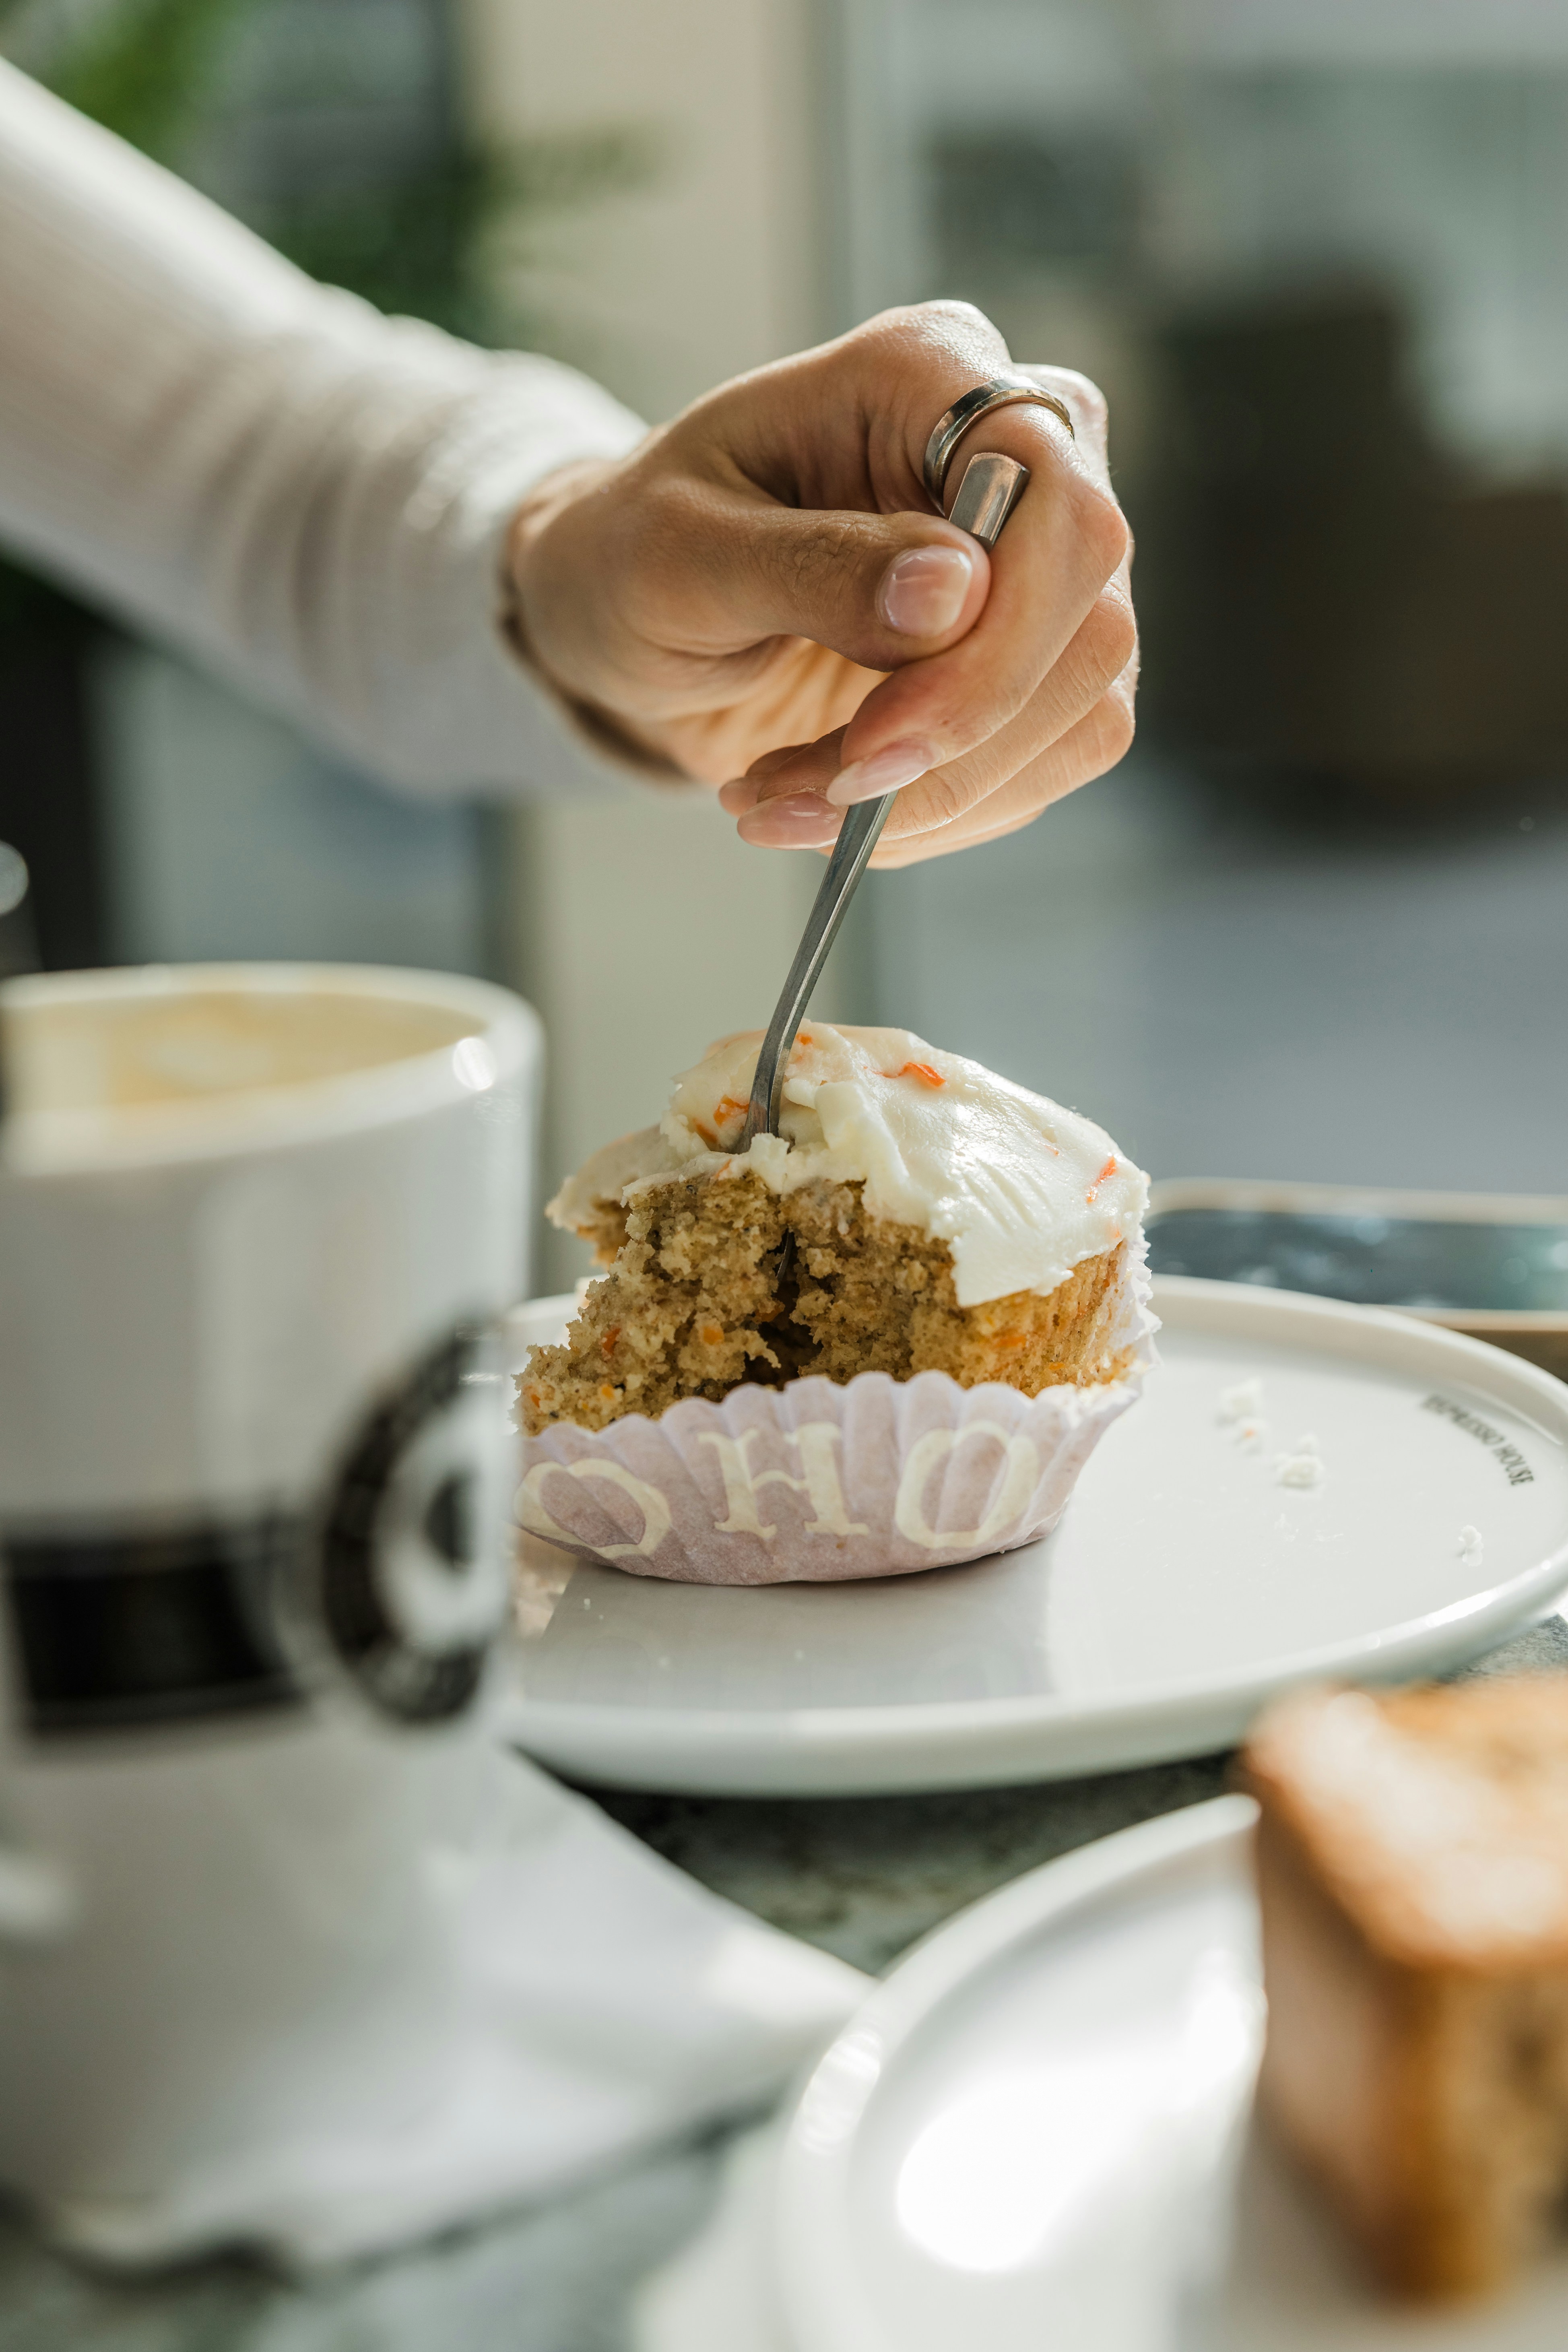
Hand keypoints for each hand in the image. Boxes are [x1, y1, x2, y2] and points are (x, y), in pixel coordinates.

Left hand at [506, 300, 1135, 865]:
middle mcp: (1015, 455)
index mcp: (926, 375)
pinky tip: (832, 811)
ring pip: (1080, 711)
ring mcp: (1036, 566)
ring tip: (787, 803)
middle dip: (955, 741)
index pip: (1055, 497)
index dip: (997, 639)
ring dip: (934, 794)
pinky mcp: (1029, 665)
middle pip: (1086, 621)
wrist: (625, 612)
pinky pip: (1042, 766)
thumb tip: (955, 594)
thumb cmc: (636, 552)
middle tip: (813, 794)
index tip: (877, 740)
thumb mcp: (681, 555)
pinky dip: (938, 814)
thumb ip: (815, 567)